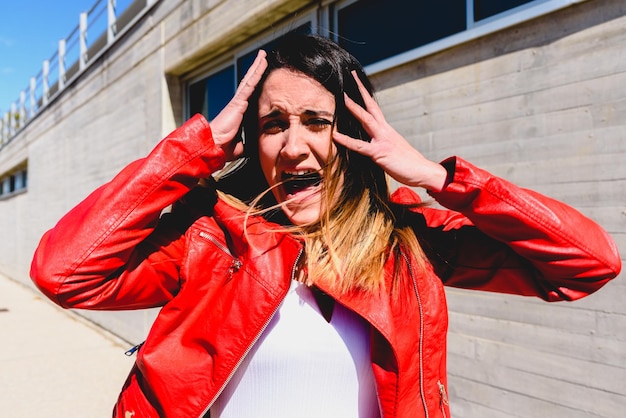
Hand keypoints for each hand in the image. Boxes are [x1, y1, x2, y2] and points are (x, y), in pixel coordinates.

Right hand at [210, 50, 267, 160]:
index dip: (255, 86)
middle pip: (249, 84)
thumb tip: (251, 148)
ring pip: (250, 80)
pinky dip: (257, 72)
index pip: (250, 97)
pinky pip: (250, 83)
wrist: (214, 147)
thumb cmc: (224, 148)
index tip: (261, 79)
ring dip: (257, 67)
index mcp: (239, 114)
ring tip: (263, 55)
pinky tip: (262, 62)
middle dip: (256, 71)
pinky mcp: (238, 101)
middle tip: (263, 59)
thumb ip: (246, 144)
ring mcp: (238, 101)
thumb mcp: (240, 146)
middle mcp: (238, 104)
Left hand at [333, 71, 446, 191]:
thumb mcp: (393, 149)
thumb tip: (373, 142)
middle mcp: (384, 131)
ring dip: (354, 108)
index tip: (358, 82)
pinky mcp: (379, 153)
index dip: (365, 95)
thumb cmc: (408, 163)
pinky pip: (359, 146)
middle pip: (371, 107)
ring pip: (366, 120)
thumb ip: (382, 143)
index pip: (374, 108)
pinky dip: (346, 140)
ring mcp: (382, 140)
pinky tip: (335, 136)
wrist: (422, 171)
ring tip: (342, 97)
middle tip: (352, 75)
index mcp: (387, 130)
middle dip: (361, 91)